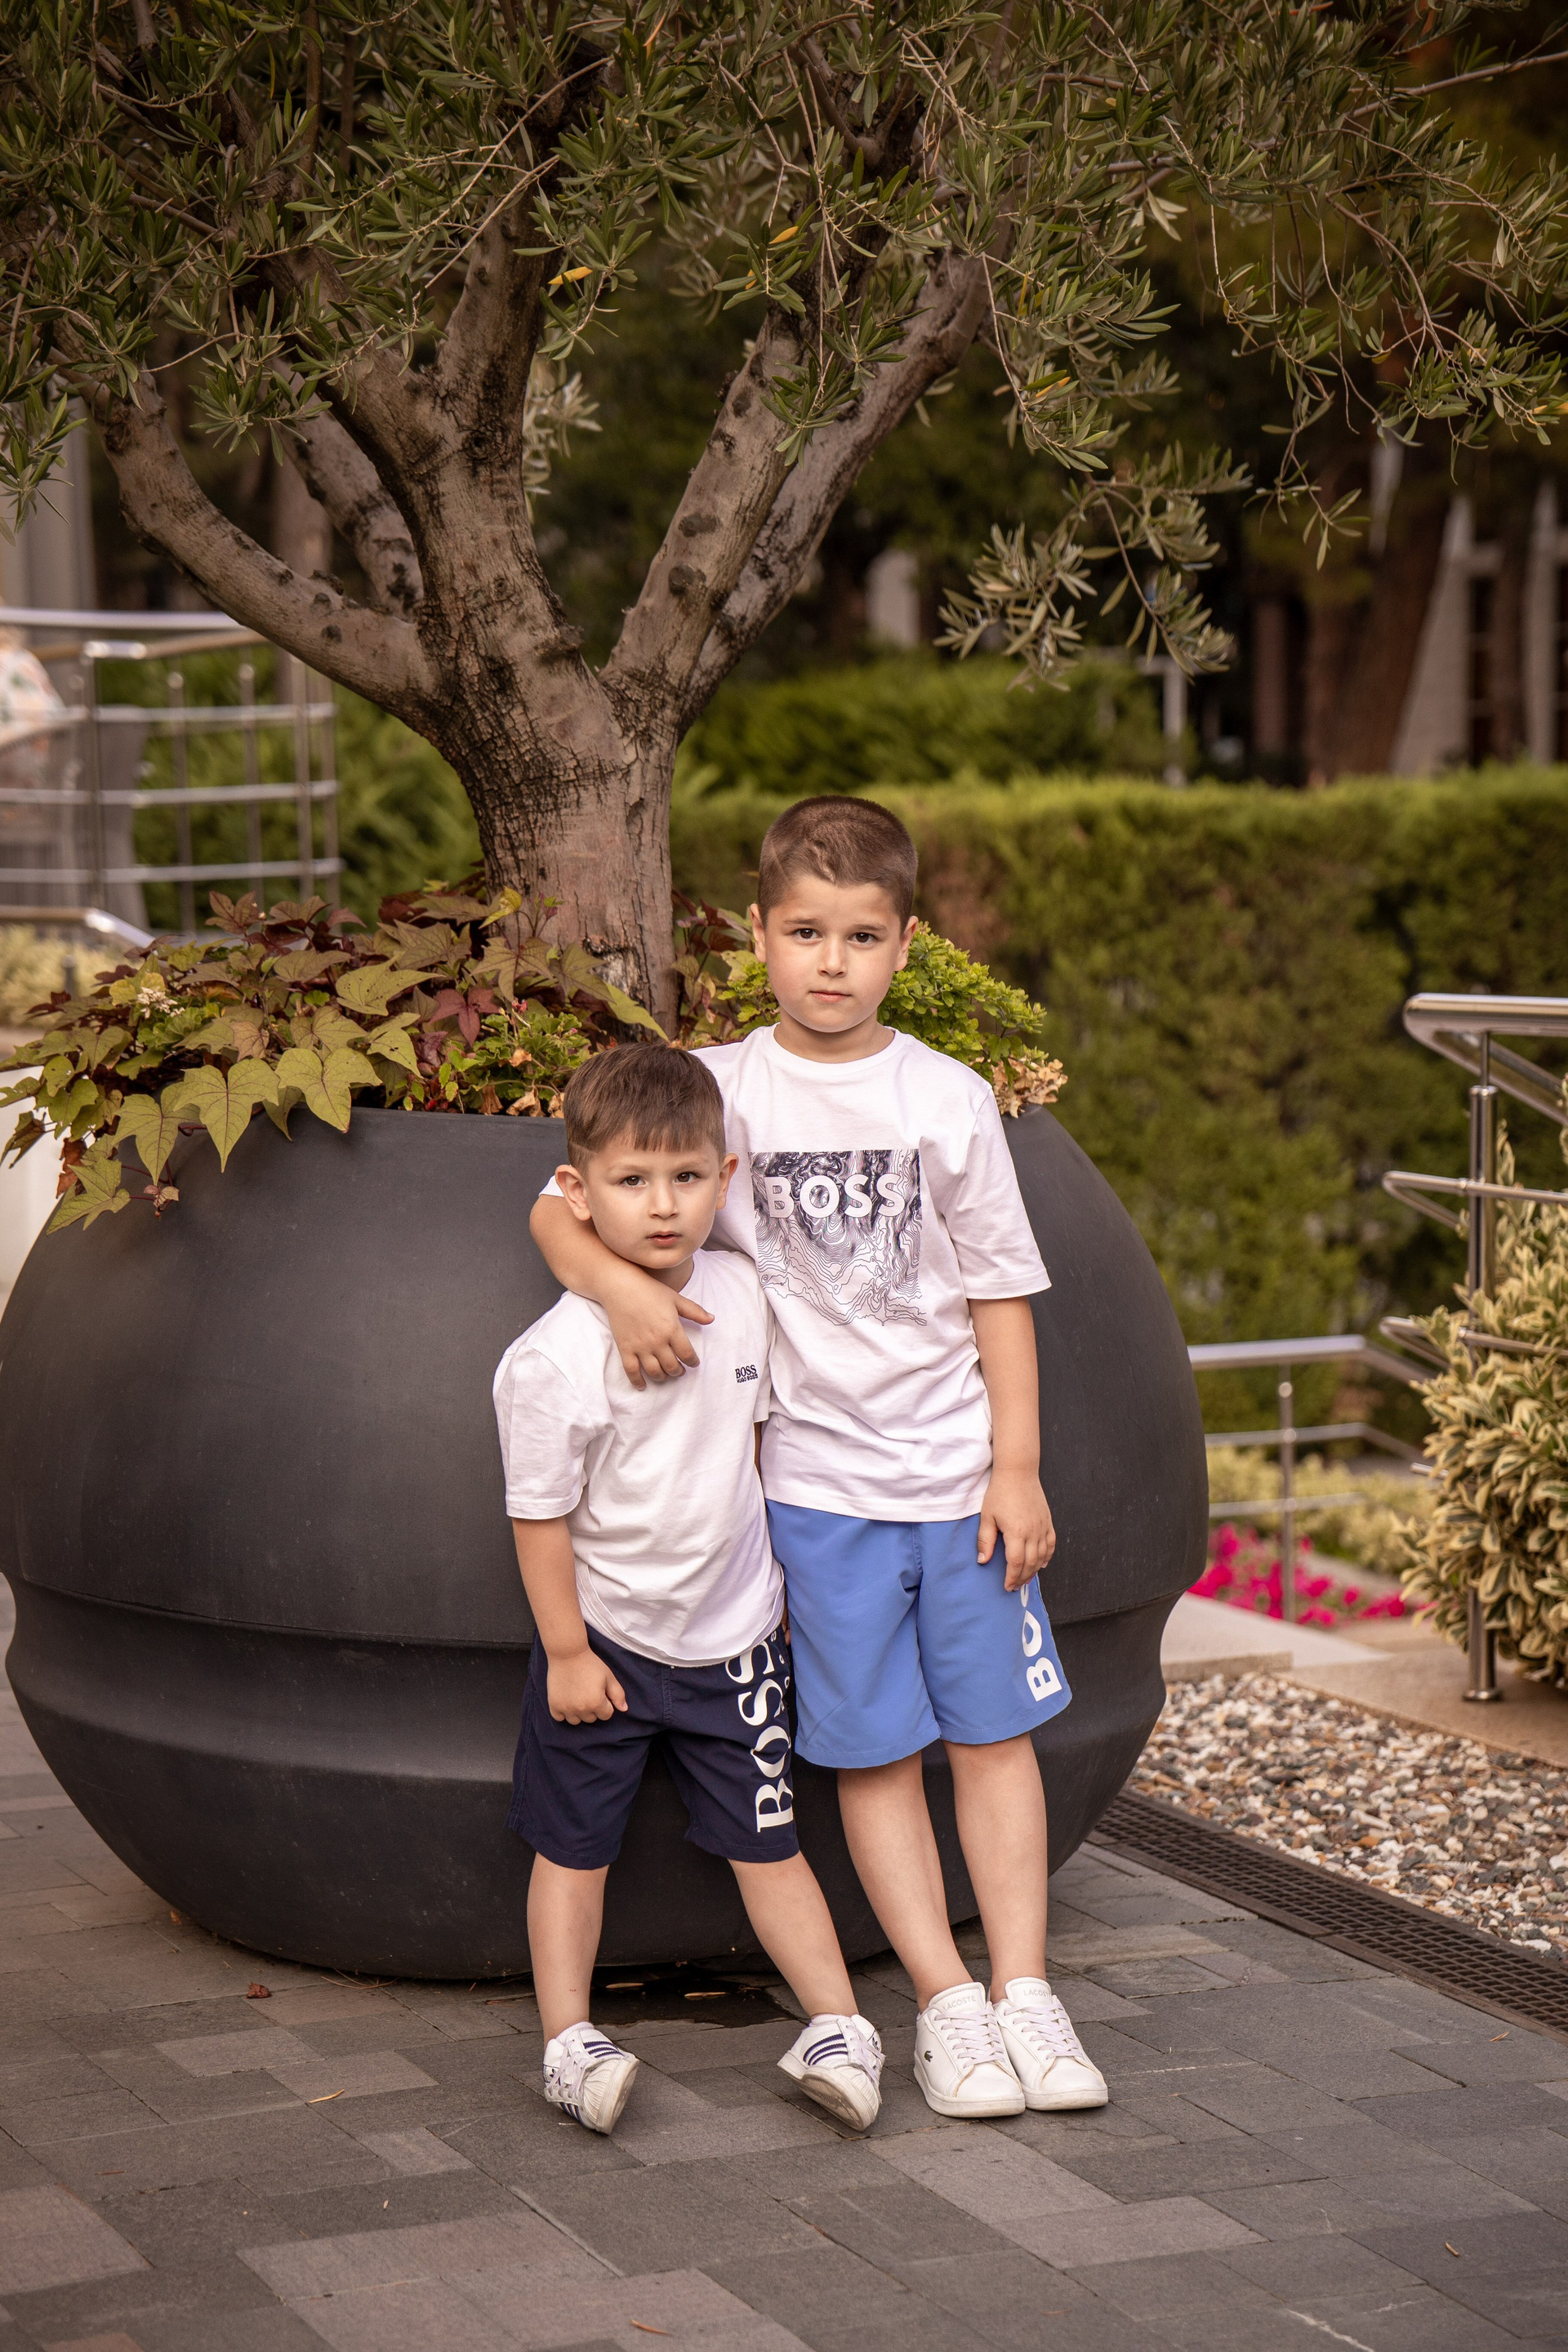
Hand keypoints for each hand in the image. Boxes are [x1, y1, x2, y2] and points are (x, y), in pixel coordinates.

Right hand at [547, 1648, 627, 1723]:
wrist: (568, 1654)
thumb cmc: (590, 1663)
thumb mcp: (608, 1677)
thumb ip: (618, 1694)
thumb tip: (624, 1709)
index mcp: (596, 1703)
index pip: (606, 1715)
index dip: (605, 1704)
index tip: (600, 1692)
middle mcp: (581, 1709)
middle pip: (591, 1719)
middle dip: (592, 1708)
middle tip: (588, 1692)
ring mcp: (566, 1708)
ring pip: (576, 1721)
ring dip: (578, 1712)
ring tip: (577, 1697)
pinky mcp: (554, 1705)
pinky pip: (559, 1718)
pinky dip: (563, 1713)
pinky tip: (567, 1701)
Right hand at [605, 1264, 712, 1388]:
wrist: (620, 1287)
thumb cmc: (650, 1290)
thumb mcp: (676, 1298)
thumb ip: (695, 1311)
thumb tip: (712, 1319)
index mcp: (672, 1328)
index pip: (687, 1354)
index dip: (693, 1362)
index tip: (694, 1363)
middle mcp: (657, 1341)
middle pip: (672, 1366)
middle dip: (679, 1371)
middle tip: (680, 1370)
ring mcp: (640, 1346)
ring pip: (654, 1371)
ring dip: (663, 1377)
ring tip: (666, 1375)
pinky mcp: (625, 1348)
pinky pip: (631, 1370)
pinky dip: (637, 1381)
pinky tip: (642, 1385)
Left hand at [979, 1468, 1056, 1590]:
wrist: (1018, 1472)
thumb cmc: (1000, 1493)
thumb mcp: (987, 1516)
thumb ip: (985, 1540)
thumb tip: (983, 1561)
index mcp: (1017, 1532)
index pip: (1015, 1563)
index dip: (1011, 1577)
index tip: (1007, 1586)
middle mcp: (1033, 1532)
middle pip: (1030, 1563)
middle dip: (1022, 1578)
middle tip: (1014, 1586)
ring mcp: (1043, 1527)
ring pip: (1042, 1556)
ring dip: (1034, 1571)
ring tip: (1025, 1579)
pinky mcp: (1048, 1522)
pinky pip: (1051, 1544)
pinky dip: (1047, 1557)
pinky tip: (1041, 1564)